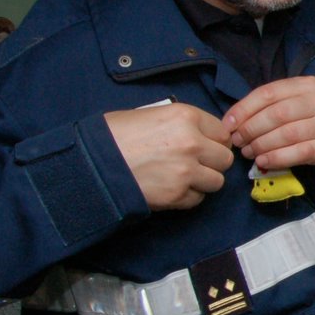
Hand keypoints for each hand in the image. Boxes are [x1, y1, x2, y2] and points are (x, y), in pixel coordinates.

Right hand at [104, 104, 233, 210]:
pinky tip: (171, 188)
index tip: (205, 146)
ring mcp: (186, 171)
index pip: (222, 133)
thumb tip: (202, 134)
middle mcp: (191, 143)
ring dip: (203, 181)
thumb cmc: (113, 135)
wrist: (89, 162)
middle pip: (225, 158)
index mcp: (185, 117)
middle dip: (212, 162)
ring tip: (182, 177)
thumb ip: (182, 124)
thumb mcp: (150, 115)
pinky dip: (188, 196)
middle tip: (196, 163)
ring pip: (217, 181)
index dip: (214, 141)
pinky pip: (197, 199)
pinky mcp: (177, 195)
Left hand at [222, 77, 314, 172]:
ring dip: (262, 146)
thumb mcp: (301, 102)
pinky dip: (278, 158)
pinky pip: (299, 153)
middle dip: (251, 129)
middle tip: (238, 142)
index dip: (244, 109)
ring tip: (249, 153)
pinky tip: (264, 162)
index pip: (268, 93)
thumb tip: (235, 121)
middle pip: (276, 114)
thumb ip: (273, 106)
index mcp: (306, 85)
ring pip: (286, 134)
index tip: (228, 124)